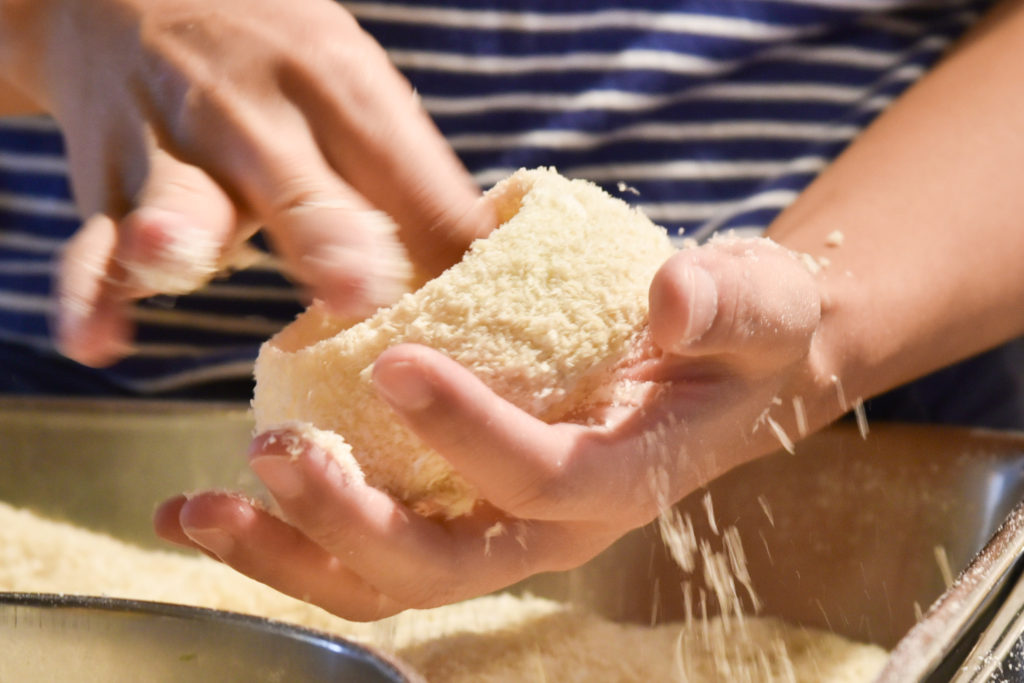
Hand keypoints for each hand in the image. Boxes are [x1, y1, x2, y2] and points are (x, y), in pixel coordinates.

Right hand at [0, 0, 491, 365]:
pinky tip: (95, 341)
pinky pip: (93, 245)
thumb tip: (488, 269)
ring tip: (177, 262)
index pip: (411, 182)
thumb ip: (410, 182)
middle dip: (329, 239)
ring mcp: (178, 151)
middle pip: (301, 184)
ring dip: (178, 236)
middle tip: (362, 291)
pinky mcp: (115, 189)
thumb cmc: (279, 67)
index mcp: (341, 91)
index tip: (482, 324)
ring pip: (179, 200)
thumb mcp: (352, 91)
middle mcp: (258, 116)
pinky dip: (90, 292)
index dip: (450, 255)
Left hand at [155, 237, 825, 619]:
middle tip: (273, 454)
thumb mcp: (758, 303)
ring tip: (203, 509)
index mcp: (622, 478)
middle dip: (351, 522)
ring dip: (292, 553)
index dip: (469, 432)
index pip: (539, 476)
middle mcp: (555, 529)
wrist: (720, 376)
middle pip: (445, 563)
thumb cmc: (736, 337)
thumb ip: (725, 301)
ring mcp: (501, 532)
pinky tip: (213, 508)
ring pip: (389, 579)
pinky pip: (368, 551)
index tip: (393, 360)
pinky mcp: (460, 514)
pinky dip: (289, 539)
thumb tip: (671, 293)